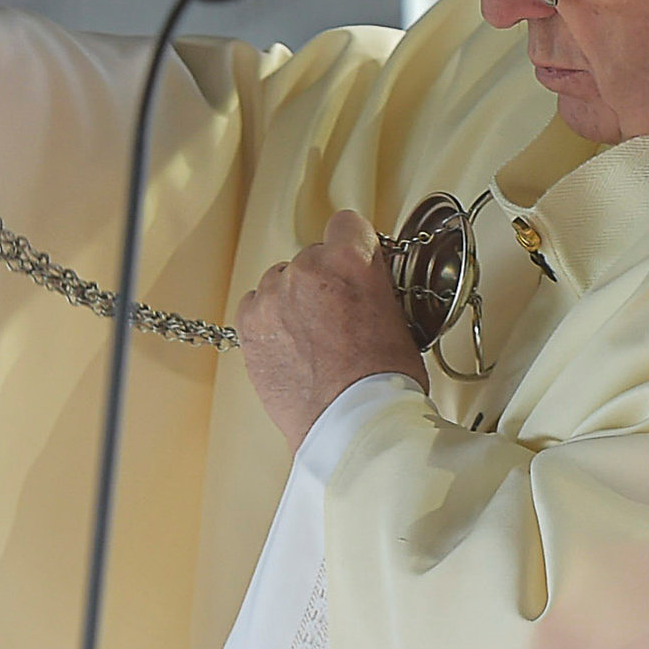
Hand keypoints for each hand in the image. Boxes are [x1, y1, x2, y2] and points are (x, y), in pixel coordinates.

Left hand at [239, 210, 422, 450]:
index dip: (352, 246)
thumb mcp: (399, 318)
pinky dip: (269, 320)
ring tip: (311, 338)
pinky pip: (255, 305)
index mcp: (350, 260)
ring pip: (280, 280)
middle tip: (336, 316)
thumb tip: (367, 280)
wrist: (350, 423)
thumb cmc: (382, 381)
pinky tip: (288, 345)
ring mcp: (273, 295)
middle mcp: (307, 269)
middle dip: (323, 280)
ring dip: (293, 300)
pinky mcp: (249, 324)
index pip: (347, 225)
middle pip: (312, 256)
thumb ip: (375, 286)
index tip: (352, 264)